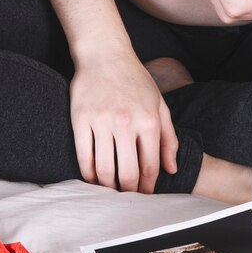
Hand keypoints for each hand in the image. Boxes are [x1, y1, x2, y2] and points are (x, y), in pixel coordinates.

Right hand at [69, 46, 177, 192]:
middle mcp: (126, 123)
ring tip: (110, 191)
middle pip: (128, 173)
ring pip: (104, 169)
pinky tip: (93, 178)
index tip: (145, 195)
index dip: (148, 187)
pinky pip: (84, 156)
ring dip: (107, 187)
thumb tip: (171, 169)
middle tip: (127, 197)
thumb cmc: (135, 80)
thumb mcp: (159, 105)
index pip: (150, 167)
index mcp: (148, 121)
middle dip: (129, 192)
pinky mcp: (80, 119)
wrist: (105, 54)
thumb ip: (168, 137)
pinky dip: (88, 173)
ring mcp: (101, 121)